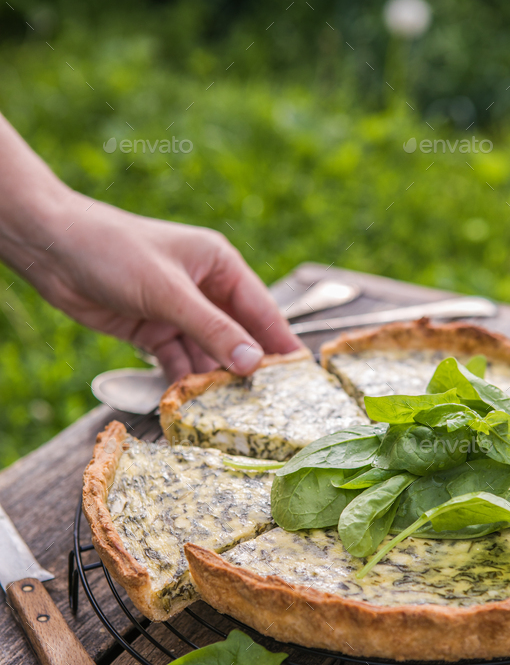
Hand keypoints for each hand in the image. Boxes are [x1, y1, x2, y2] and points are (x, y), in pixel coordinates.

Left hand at [32, 194, 301, 380]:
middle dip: (248, 367)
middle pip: (236, 335)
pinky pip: (178, 361)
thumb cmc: (115, 252)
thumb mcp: (170, 293)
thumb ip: (213, 330)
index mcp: (219, 265)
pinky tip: (191, 404)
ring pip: (207, 353)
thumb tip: (254, 364)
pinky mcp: (153, 330)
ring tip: (232, 413)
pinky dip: (183, 381)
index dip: (280, 342)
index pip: (261, 309)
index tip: (301, 375)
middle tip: (269, 404)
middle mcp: (204, 289)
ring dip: (214, 380)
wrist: (53, 251)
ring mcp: (178, 312)